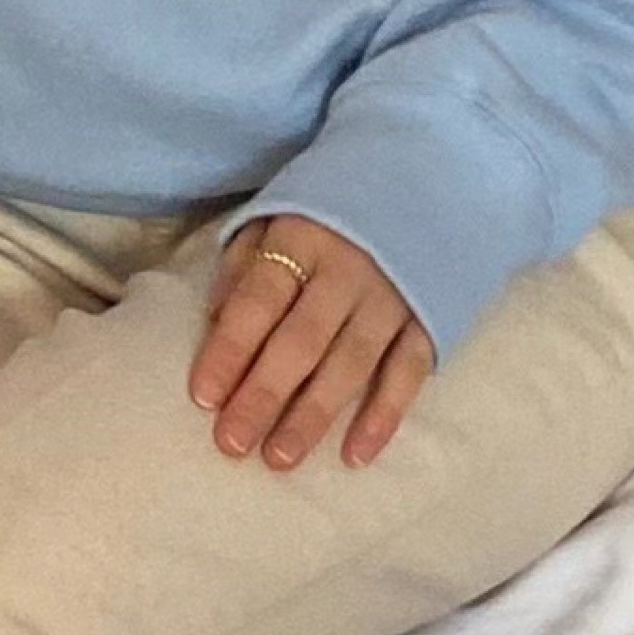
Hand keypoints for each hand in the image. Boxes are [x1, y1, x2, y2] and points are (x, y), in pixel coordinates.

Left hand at [188, 215, 436, 471]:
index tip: (203, 396)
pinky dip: (383, 417)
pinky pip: (407, 374)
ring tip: (279, 460)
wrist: (426, 175)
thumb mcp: (277, 212)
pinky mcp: (430, 318)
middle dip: (264, 395)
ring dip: (314, 416)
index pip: (259, 299)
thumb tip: (213, 319)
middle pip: (301, 341)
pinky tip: (354, 456)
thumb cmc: (331, 207)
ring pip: (350, 365)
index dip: (230, 348)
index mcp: (303, 237)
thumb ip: (244, 263)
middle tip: (232, 444)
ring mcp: (393, 297)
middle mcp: (349, 270)